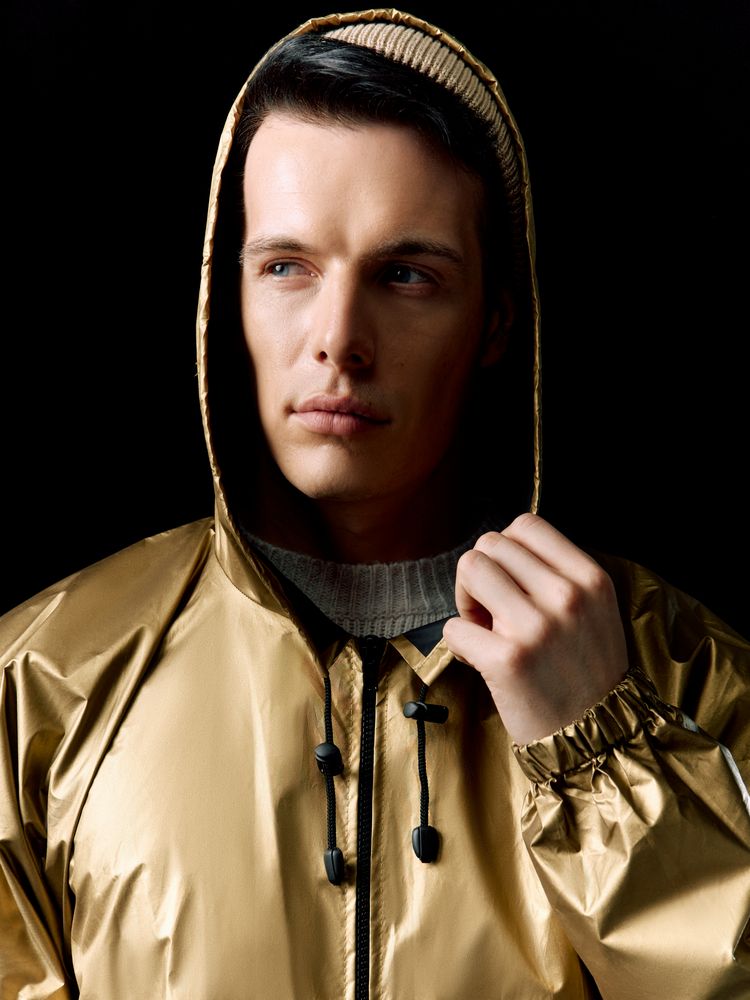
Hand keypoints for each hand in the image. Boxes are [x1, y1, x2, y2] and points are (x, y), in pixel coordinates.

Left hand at [443, 513, 628, 744]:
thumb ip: (556, 574)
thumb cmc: (584, 671)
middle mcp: (566, 596)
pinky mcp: (507, 660)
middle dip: (481, 575)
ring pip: (469, 568)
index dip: (506, 550)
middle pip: (490, 544)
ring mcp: (536, 627)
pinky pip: (453, 626)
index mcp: (589, 579)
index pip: (526, 524)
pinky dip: (459, 643)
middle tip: (491, 612)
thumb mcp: (593, 610)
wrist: (596, 737)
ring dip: (466, 599)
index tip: (509, 582)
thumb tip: (501, 549)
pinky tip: (480, 659)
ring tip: (484, 630)